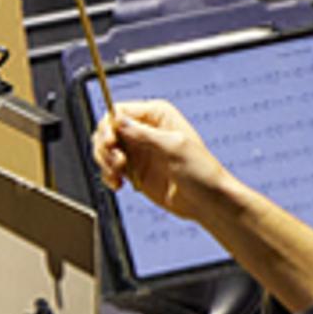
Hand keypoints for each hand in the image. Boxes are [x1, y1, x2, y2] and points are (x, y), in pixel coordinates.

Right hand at [94, 97, 225, 216]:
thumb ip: (144, 134)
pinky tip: (117, 185)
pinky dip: (107, 176)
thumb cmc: (201, 171)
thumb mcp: (173, 147)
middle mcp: (144, 129)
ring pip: (105, 149)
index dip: (109, 127)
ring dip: (105, 163)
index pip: (119, 111)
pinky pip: (110, 168)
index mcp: (156, 115)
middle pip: (107, 130)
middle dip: (105, 147)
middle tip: (116, 164)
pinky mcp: (133, 170)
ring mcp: (138, 150)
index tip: (110, 144)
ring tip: (118, 177)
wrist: (207, 201)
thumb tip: (117, 122)